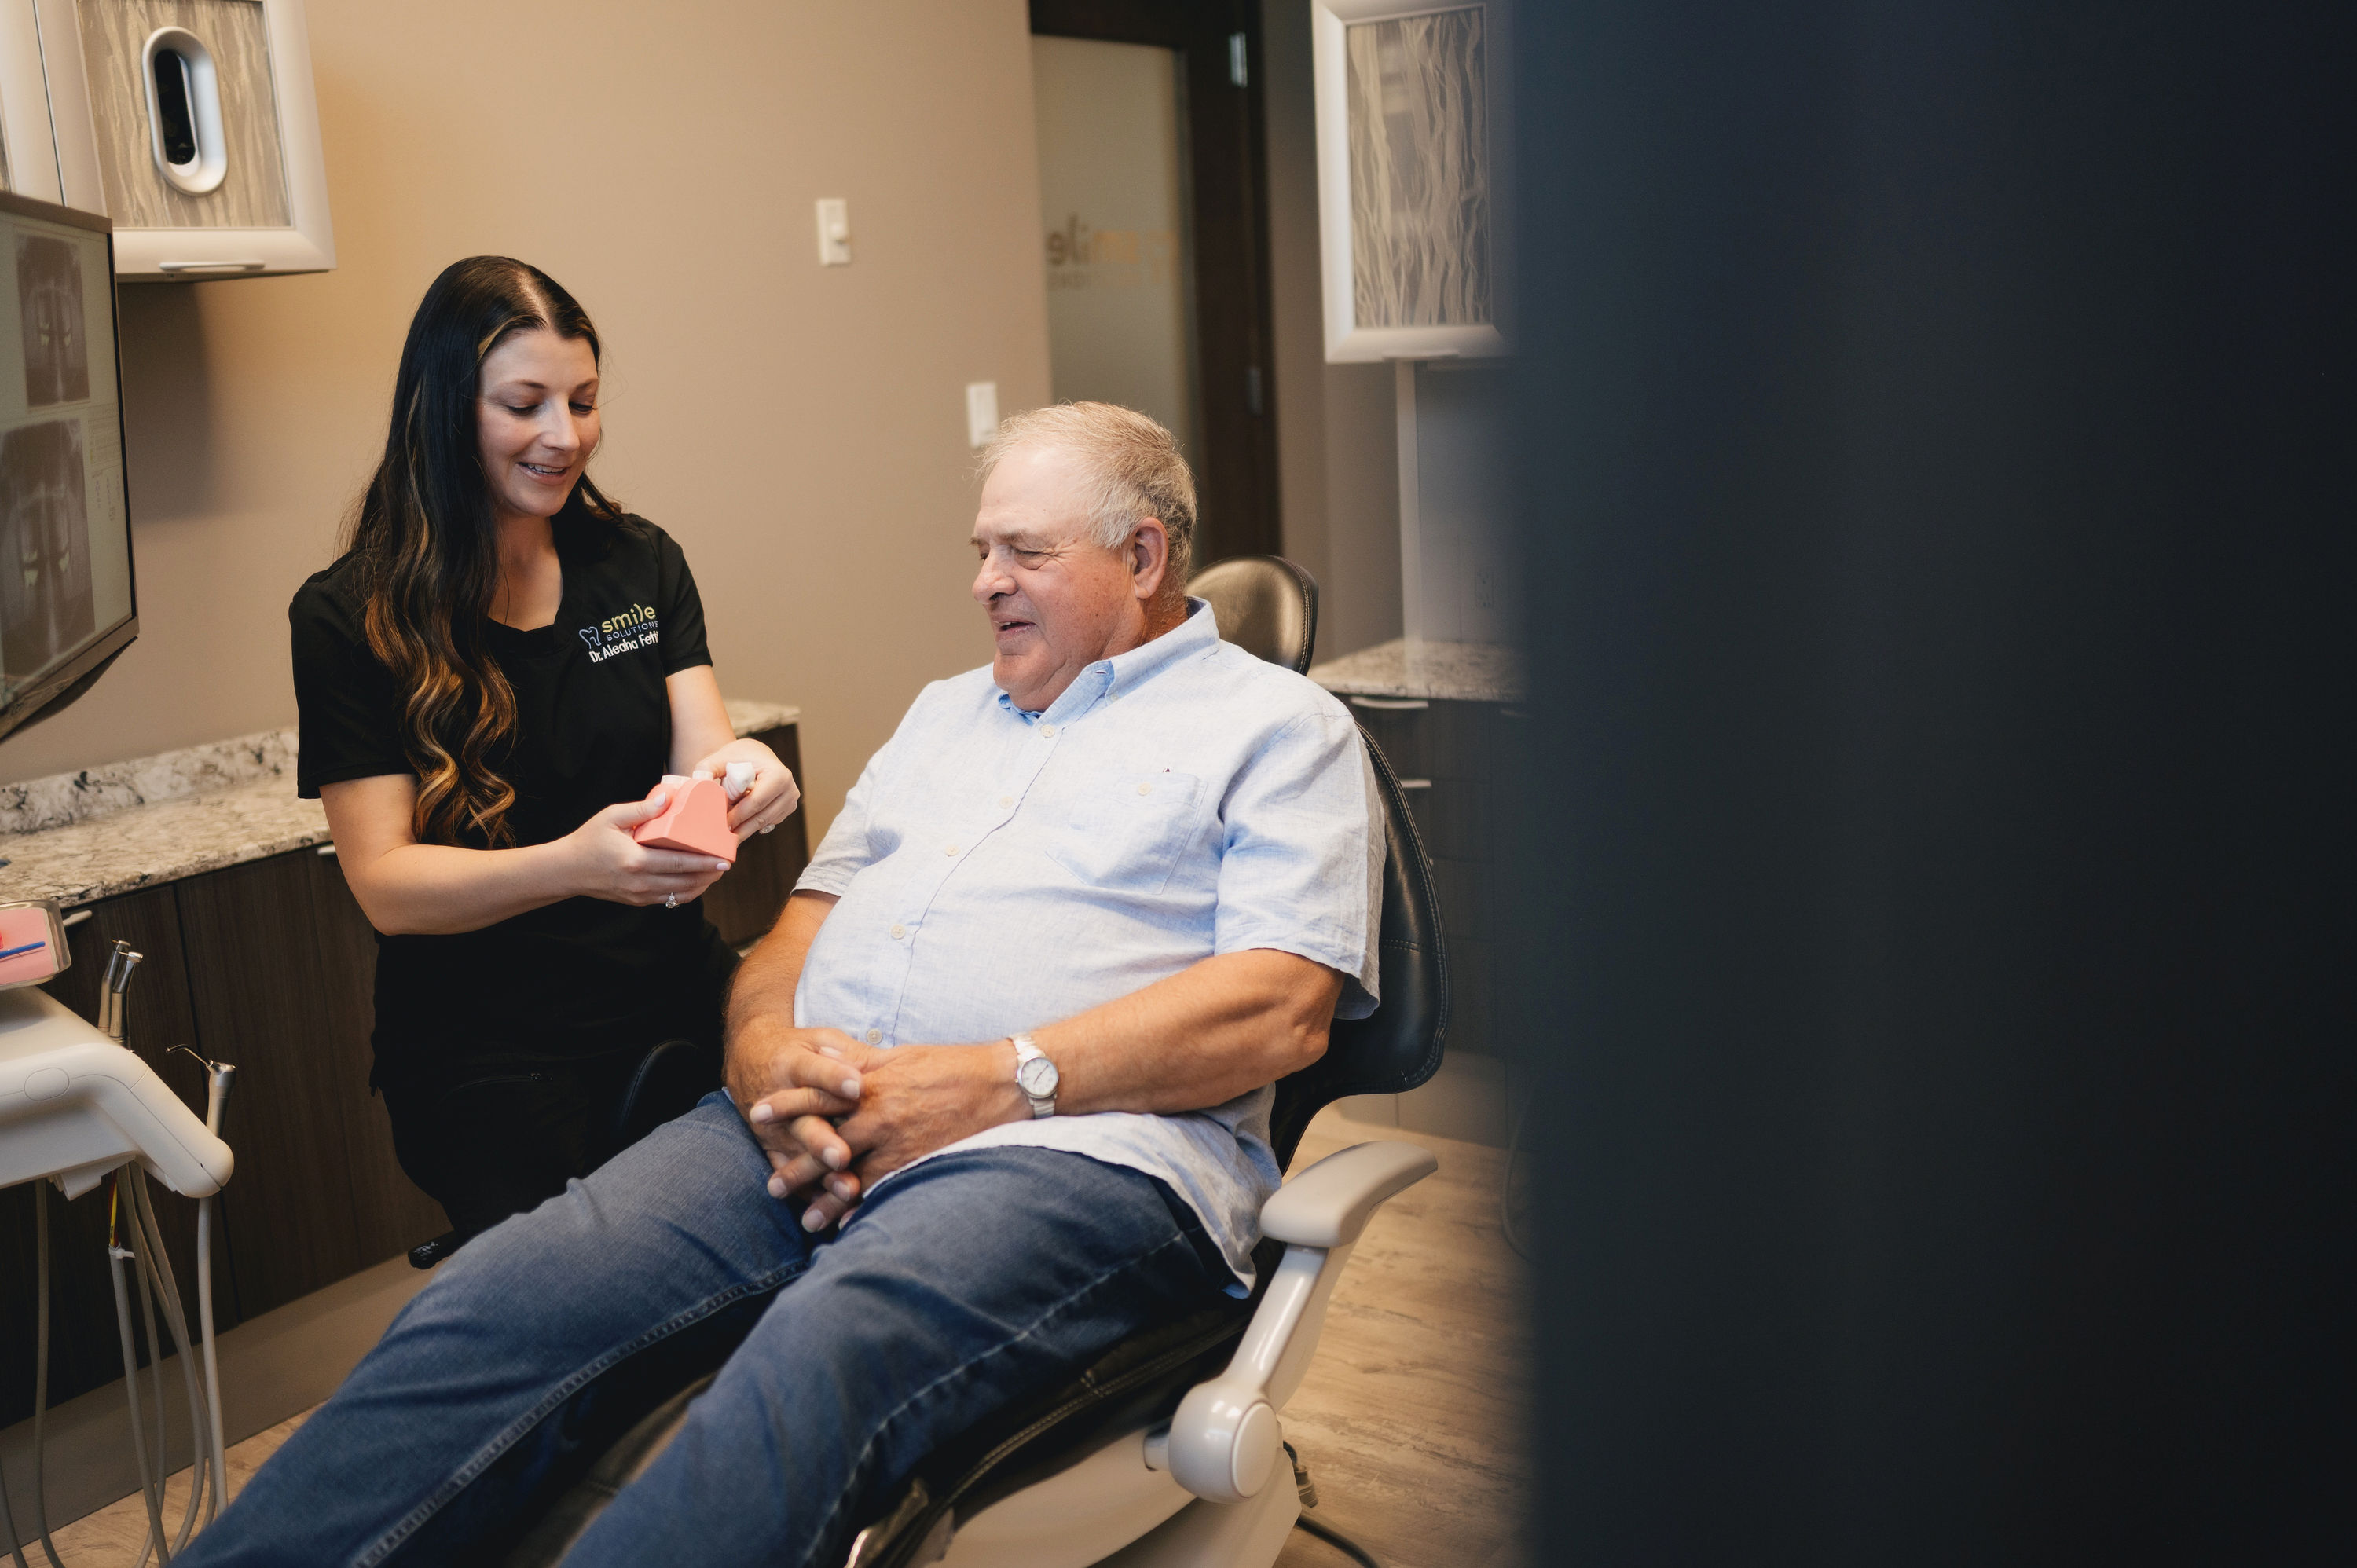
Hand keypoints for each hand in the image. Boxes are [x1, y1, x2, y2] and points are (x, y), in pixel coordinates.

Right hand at [562, 793, 731, 905]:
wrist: (567, 870)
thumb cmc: (589, 840)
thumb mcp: (612, 817)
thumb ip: (641, 809)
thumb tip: (668, 797)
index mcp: (636, 860)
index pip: (680, 862)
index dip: (705, 862)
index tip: (724, 858)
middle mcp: (641, 882)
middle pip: (685, 882)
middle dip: (709, 875)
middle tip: (726, 864)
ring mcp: (640, 895)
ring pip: (680, 895)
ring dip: (701, 885)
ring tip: (714, 873)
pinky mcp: (638, 901)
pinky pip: (669, 900)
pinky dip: (686, 892)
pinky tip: (695, 882)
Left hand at [686, 739, 800, 837]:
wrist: (755, 755)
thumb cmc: (738, 756)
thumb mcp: (721, 757)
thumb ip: (707, 768)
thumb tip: (698, 782)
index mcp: (778, 775)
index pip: (756, 802)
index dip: (738, 816)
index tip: (720, 826)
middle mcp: (790, 789)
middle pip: (761, 817)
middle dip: (740, 828)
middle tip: (720, 840)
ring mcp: (791, 801)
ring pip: (764, 823)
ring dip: (744, 828)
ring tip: (725, 833)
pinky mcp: (787, 809)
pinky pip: (767, 823)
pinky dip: (751, 825)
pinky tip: (737, 825)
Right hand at [727, 1019, 866, 1219]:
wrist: (748, 1059)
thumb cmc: (800, 1049)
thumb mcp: (822, 1040)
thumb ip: (850, 1054)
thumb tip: (888, 1057)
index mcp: (794, 1065)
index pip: (815, 1071)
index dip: (835, 1078)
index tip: (857, 1086)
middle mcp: (781, 1100)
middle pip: (804, 1121)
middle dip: (823, 1141)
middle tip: (842, 1156)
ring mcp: (775, 1130)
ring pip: (800, 1156)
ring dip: (821, 1177)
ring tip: (845, 1191)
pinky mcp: (772, 1149)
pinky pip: (790, 1175)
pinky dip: (808, 1195)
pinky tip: (829, 1214)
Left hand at [792, 1041, 1029, 1230]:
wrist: (1002, 1083)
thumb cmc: (952, 1065)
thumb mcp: (900, 1054)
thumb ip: (858, 1056)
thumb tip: (820, 1048)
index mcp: (871, 1082)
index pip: (817, 1093)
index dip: (785, 1104)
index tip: (757, 1114)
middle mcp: (878, 1114)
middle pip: (825, 1142)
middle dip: (796, 1166)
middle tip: (771, 1186)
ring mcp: (898, 1142)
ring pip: (852, 1175)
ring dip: (826, 1199)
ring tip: (806, 1220)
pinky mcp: (919, 1161)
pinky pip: (885, 1190)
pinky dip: (866, 1209)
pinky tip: (851, 1226)